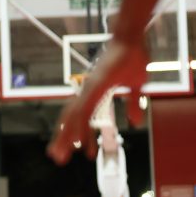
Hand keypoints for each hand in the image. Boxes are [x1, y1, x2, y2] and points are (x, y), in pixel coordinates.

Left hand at [48, 38, 149, 163]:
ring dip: (65, 138)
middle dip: (64, 140)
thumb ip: (133, 104)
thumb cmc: (134, 57)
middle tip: (57, 158)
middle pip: (72, 120)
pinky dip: (78, 125)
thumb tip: (135, 123)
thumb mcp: (138, 86)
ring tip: (59, 155)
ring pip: (73, 118)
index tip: (81, 151)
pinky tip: (74, 139)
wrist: (133, 38)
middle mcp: (88, 92)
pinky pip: (84, 109)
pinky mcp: (95, 86)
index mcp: (95, 93)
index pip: (83, 118)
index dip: (81, 134)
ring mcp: (90, 89)